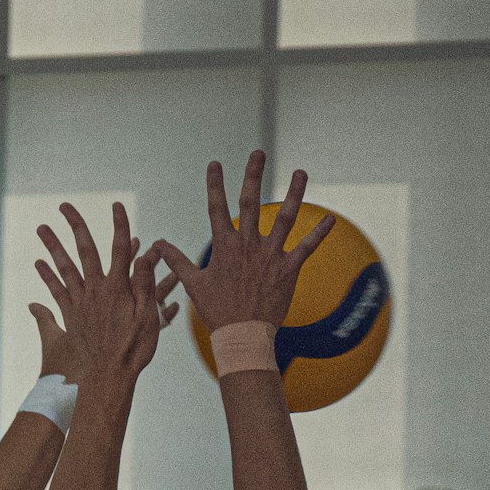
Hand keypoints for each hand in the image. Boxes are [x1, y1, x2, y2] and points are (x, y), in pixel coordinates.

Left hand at [33, 200, 176, 389]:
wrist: (108, 376)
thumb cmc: (133, 349)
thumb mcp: (148, 317)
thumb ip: (145, 284)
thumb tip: (144, 254)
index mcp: (118, 288)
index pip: (120, 248)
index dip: (119, 225)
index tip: (116, 206)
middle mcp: (96, 290)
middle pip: (85, 250)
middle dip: (76, 226)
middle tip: (65, 206)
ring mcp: (80, 302)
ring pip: (65, 266)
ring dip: (53, 245)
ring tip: (41, 228)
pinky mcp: (71, 316)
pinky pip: (56, 291)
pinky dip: (47, 276)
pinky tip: (39, 263)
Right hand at [154, 150, 332, 338]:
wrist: (242, 336)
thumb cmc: (218, 312)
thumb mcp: (194, 285)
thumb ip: (178, 261)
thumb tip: (158, 245)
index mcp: (225, 246)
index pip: (217, 208)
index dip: (215, 184)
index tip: (215, 164)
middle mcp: (248, 245)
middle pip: (250, 201)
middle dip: (253, 175)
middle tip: (258, 153)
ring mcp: (270, 255)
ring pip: (284, 217)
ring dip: (294, 193)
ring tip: (301, 172)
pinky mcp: (288, 269)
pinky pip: (307, 247)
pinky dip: (319, 233)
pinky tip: (331, 218)